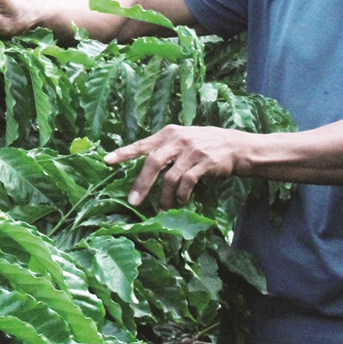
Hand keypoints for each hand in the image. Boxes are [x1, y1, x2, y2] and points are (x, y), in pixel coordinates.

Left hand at [106, 125, 253, 210]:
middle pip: (153, 162)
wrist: (236, 146)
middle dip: (142, 184)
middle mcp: (178, 140)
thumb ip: (164, 150)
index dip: (124, 153)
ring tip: (162, 209)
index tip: (106, 161)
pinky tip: (181, 202)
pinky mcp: (205, 163)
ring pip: (170, 177)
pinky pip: (188, 182)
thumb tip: (142, 170)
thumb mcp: (182, 140)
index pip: (142, 144)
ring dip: (164, 197)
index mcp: (168, 134)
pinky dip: (182, 195)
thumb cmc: (204, 145)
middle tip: (133, 201)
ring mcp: (192, 151)